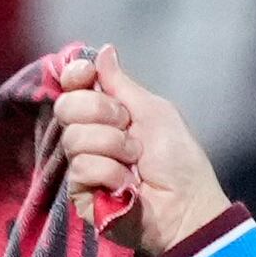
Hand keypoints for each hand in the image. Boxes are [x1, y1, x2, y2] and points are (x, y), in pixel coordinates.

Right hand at [43, 42, 228, 253]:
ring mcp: (82, 164)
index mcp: (106, 113)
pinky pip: (82, 167)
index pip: (72, 85)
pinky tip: (128, 186)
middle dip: (103, 114)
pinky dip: (111, 173)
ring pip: (75, 137)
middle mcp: (89, 135)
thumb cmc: (180, 161)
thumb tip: (104, 50)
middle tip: (131, 131)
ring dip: (114, 147)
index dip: (75, 76)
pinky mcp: (81, 192)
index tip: (87, 75)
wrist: (188, 206)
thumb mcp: (155, 112)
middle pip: (67, 106)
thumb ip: (123, 84)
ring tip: (136, 164)